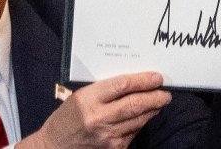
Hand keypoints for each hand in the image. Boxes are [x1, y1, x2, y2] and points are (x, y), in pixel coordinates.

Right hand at [22, 72, 170, 148]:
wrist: (54, 147)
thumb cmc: (67, 118)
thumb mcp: (81, 96)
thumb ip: (104, 89)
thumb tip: (134, 82)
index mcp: (88, 99)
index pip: (123, 85)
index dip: (144, 80)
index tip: (157, 77)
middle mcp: (99, 118)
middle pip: (136, 103)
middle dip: (155, 97)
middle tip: (165, 92)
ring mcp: (107, 136)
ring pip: (139, 119)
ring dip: (152, 110)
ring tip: (159, 102)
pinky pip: (134, 133)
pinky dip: (141, 123)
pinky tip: (144, 117)